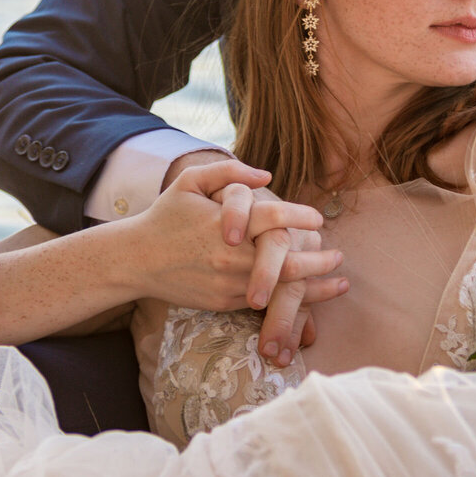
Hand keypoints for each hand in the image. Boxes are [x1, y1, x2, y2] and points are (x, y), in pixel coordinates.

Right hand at [165, 152, 348, 363]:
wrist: (136, 260)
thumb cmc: (166, 217)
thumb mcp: (190, 183)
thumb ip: (228, 173)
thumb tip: (266, 176)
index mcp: (225, 225)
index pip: (274, 219)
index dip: (301, 216)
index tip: (319, 219)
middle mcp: (230, 257)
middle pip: (287, 262)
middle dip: (319, 261)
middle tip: (339, 256)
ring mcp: (227, 284)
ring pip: (280, 288)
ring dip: (314, 287)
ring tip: (338, 283)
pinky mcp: (223, 303)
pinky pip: (263, 303)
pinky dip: (289, 301)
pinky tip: (309, 297)